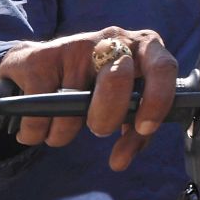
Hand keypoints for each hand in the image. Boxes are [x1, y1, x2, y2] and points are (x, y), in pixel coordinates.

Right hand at [0, 27, 177, 170]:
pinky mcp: (40, 57)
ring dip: (63, 132)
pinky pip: (39, 112)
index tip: (144, 127)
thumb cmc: (95, 87)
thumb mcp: (123, 102)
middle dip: (105, 118)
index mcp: (144, 48)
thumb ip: (134, 131)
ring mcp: (75, 44)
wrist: (39, 64)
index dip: (157, 101)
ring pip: (71, 106)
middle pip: (118, 80)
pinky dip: (36, 131)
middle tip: (97, 127)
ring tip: (62, 122)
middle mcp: (113, 39)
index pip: (163, 67)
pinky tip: (38, 122)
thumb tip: (121, 160)